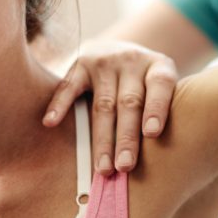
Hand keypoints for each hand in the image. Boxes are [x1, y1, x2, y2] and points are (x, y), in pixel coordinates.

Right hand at [42, 39, 177, 173]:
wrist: (121, 49)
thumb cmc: (148, 82)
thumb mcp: (164, 86)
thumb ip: (164, 111)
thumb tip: (166, 161)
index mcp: (159, 66)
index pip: (160, 86)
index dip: (156, 109)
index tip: (152, 134)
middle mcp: (133, 60)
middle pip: (130, 103)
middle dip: (127, 137)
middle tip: (125, 167)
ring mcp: (106, 61)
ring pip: (103, 105)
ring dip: (102, 139)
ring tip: (103, 168)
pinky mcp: (81, 64)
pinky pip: (69, 86)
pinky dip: (59, 105)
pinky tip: (51, 122)